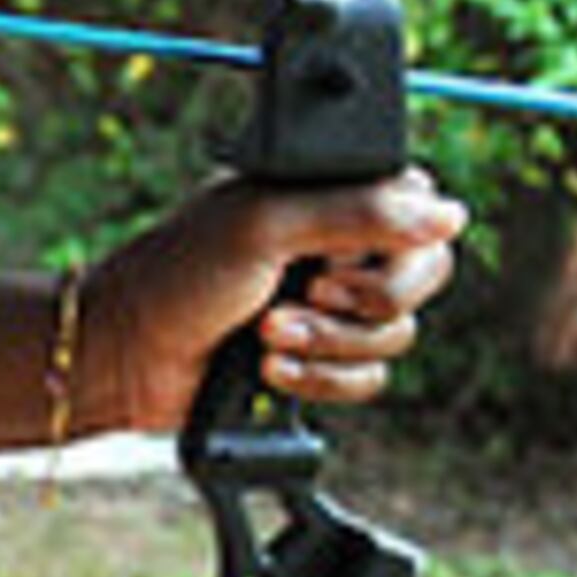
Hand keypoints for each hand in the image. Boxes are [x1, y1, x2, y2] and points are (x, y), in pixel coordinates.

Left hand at [80, 168, 468, 431]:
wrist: (127, 357)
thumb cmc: (177, 276)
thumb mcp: (263, 225)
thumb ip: (357, 211)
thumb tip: (449, 213)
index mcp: (327, 196)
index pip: (420, 208)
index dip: (395, 240)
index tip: (335, 254)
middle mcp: (338, 248)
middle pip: (423, 278)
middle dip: (363, 301)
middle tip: (302, 292)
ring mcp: (330, 307)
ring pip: (397, 335)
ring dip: (328, 343)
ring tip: (264, 333)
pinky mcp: (319, 358)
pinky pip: (369, 380)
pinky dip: (319, 380)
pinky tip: (267, 370)